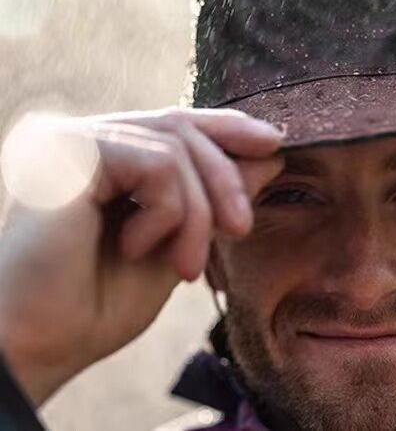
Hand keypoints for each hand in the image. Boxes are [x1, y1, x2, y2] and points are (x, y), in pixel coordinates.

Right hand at [0, 108, 283, 406]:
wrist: (45, 344)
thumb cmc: (99, 304)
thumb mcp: (179, 243)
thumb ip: (216, 198)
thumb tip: (269, 155)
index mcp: (110, 159)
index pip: (177, 126)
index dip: (228, 128)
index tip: (275, 142)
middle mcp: (89, 140)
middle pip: (182, 128)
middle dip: (226, 178)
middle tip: (242, 228)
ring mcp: (75, 141)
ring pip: (176, 146)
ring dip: (198, 213)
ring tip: (184, 266)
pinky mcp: (69, 151)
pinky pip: (157, 163)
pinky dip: (168, 212)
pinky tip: (137, 247)